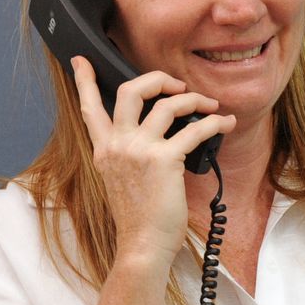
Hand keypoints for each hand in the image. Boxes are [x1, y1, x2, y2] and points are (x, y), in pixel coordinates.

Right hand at [71, 57, 233, 267]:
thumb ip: (129, 155)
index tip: (80, 59)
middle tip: (177, 86)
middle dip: (158, 79)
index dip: (84, 80)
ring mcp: (138, 150)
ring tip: (210, 106)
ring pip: (167, 104)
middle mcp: (117, 145)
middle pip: (131, 90)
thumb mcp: (121, 181)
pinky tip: (224, 124)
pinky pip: (195, 128)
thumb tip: (160, 136)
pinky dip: (214, 123)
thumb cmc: (139, 220)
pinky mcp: (163, 159)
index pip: (88, 108)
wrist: (142, 245)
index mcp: (104, 150)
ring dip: (194, 100)